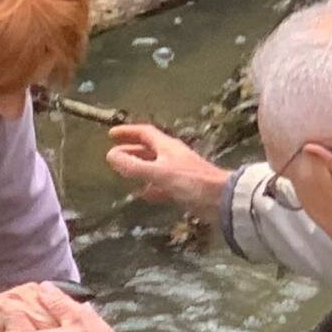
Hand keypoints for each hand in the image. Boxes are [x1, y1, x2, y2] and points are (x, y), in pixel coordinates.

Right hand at [106, 124, 229, 218]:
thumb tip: (110, 155)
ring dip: (138, 168)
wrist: (220, 199)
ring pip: (153, 166)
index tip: (111, 135)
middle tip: (114, 154)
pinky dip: (149, 186)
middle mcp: (172, 156)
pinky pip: (161, 184)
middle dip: (130, 150)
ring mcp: (178, 172)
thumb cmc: (190, 182)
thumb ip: (133, 166)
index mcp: (167, 147)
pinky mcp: (183, 187)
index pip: (144, 133)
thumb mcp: (158, 173)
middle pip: (148, 149)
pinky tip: (142, 193)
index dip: (128, 132)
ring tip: (123, 173)